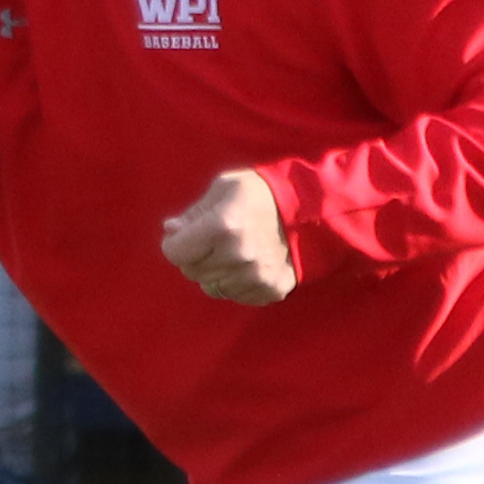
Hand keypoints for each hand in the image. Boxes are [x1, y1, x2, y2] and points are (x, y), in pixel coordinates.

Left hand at [161, 169, 294, 305]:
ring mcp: (255, 277)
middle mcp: (237, 256)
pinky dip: (237, 283)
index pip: (175, 252)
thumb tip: (171, 230)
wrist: (312, 209)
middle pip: (191, 271)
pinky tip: (249, 264)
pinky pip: (236, 296)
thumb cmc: (263, 192)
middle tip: (212, 241)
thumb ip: (194, 211)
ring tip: (233, 252)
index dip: (175, 242)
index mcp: (222, 226)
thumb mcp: (224, 187)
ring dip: (216, 272)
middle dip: (195, 256)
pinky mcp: (270, 290)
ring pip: (212, 287)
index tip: (184, 235)